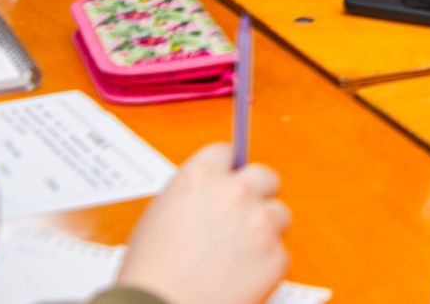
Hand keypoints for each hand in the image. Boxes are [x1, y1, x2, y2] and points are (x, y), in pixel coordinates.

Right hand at [117, 143, 290, 303]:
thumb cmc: (150, 272)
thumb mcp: (161, 214)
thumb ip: (193, 195)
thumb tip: (212, 190)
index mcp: (200, 176)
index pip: (227, 152)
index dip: (229, 169)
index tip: (231, 179)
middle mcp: (235, 192)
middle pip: (264, 176)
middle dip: (257, 194)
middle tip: (243, 217)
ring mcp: (259, 223)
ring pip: (278, 213)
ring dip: (265, 229)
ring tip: (238, 254)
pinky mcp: (276, 256)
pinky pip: (279, 253)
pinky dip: (265, 264)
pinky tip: (240, 277)